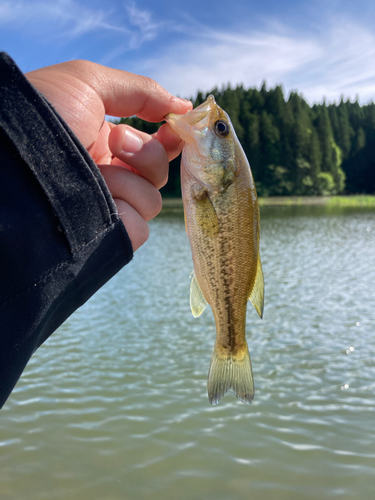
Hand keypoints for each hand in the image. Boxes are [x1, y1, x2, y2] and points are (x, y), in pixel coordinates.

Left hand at [26, 61, 191, 250]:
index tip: (179, 129)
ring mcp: (105, 207)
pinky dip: (126, 210)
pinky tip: (99, 200)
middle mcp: (106, 176)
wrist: (12, 159)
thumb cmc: (44, 114)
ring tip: (96, 172)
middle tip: (119, 142)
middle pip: (157, 175)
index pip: (152, 147)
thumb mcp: (88, 82)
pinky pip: (139, 228)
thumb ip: (141, 90)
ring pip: (151, 201)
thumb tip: (184, 107)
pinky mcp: (105, 235)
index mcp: (103, 144)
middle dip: (147, 155)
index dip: (170, 139)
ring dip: (130, 181)